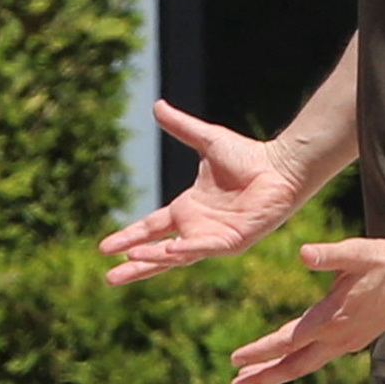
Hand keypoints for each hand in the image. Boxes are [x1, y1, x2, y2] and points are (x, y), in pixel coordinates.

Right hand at [99, 101, 306, 283]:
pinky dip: (186, 251)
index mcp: (187, 208)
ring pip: (177, 255)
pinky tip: (168, 252)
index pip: (151, 227)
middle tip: (109, 278)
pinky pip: (204, 248)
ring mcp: (213, 237)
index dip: (129, 237)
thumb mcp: (206, 139)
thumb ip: (180, 126)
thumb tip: (157, 105)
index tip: (105, 247)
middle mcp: (197, 227)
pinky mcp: (232, 241)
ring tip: (128, 263)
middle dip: (134, 265)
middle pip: (158, 251)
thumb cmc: (248, 155)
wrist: (280, 165)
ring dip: (153, 260)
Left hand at [226, 234, 384, 383]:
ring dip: (277, 374)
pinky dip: (296, 364)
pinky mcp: (352, 341)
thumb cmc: (381, 259)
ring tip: (250, 380)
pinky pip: (317, 359)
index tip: (235, 359)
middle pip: (294, 366)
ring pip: (305, 365)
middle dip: (263, 377)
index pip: (288, 341)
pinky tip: (284, 362)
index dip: (261, 351)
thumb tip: (303, 253)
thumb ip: (328, 255)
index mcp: (332, 318)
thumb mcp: (354, 252)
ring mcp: (346, 343)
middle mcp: (337, 337)